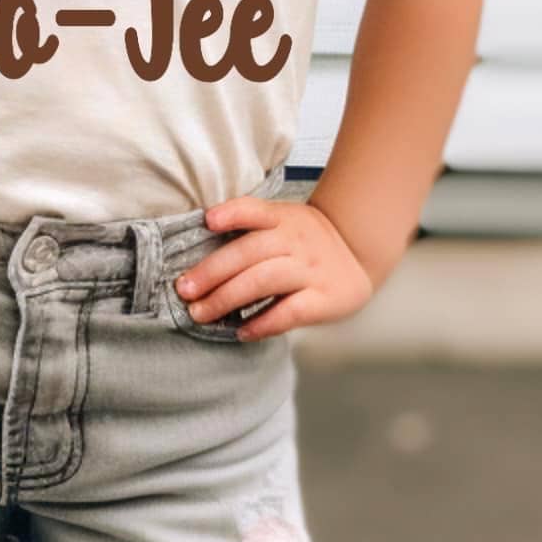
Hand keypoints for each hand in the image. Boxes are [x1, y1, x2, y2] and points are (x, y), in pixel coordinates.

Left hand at [174, 192, 375, 341]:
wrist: (358, 253)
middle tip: (184, 290)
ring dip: (227, 298)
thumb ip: (250, 230)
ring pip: (263, 281)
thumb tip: (199, 256)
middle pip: (249, 252)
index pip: (255, 210)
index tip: (208, 221)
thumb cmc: (306, 241)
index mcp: (283, 218)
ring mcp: (310, 269)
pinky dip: (262, 322)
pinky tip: (241, 331)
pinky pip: (289, 311)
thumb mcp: (284, 221)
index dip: (232, 213)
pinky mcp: (324, 299)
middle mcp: (296, 240)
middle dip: (211, 272)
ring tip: (201, 314)